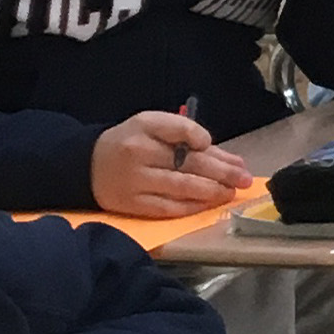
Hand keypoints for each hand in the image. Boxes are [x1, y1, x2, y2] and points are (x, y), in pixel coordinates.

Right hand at [90, 112, 250, 217]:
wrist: (88, 165)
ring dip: (212, 191)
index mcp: (144, 127)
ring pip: (182, 187)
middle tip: (245, 178)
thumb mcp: (152, 125)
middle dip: (222, 171)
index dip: (200, 138)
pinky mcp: (133, 204)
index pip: (180, 129)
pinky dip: (192, 206)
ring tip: (232, 191)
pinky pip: (169, 207)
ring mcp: (136, 181)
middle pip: (189, 162)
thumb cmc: (130, 142)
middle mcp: (139, 153)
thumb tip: (222, 152)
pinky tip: (209, 204)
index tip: (212, 147)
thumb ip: (185, 134)